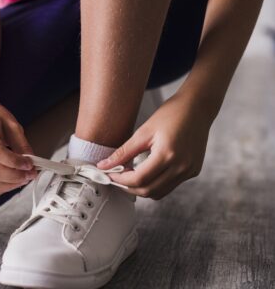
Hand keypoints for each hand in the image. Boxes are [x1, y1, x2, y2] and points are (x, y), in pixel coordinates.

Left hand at [97, 94, 211, 199]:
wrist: (197, 108)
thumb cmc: (171, 115)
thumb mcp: (143, 132)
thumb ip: (123, 152)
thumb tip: (103, 165)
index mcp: (168, 154)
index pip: (139, 179)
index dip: (120, 180)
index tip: (108, 174)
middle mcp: (182, 166)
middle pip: (149, 191)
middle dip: (128, 188)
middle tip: (116, 177)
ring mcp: (189, 171)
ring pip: (159, 192)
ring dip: (141, 188)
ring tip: (128, 175)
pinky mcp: (193, 171)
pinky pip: (169, 186)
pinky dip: (154, 184)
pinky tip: (145, 171)